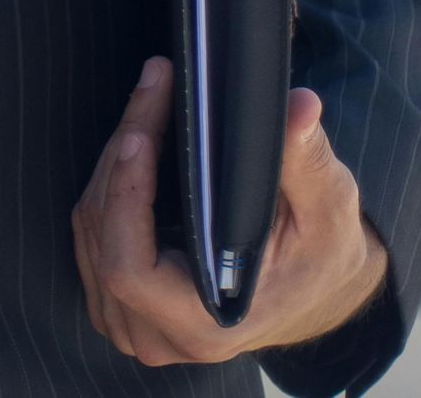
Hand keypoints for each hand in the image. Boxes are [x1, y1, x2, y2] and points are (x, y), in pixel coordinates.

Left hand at [73, 57, 387, 365]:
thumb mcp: (330, 209)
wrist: (317, 287)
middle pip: (104, 234)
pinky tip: (137, 143)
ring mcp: (136, 324)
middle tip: (154, 84)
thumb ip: (309, 162)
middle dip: (124, 152)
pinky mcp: (123, 304)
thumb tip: (301, 106)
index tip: (140, 136)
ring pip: (91, 228)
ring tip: (150, 104)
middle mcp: (163, 336)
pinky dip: (110, 182)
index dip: (125, 199)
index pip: (129, 269)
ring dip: (114, 159)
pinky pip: (90, 234)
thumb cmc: (322, 253)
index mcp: (206, 325)